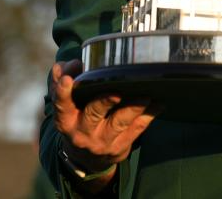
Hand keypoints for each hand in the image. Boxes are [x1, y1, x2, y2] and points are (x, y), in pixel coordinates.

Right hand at [52, 60, 160, 174]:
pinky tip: (158, 104)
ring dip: (133, 108)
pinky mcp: (119, 147)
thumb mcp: (67, 103)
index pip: (62, 104)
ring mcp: (102, 141)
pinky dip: (148, 115)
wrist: (86, 156)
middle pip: (94, 113)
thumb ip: (64, 81)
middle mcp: (82, 132)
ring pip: (119, 123)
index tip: (67, 79)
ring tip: (146, 96)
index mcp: (66, 118)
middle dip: (105, 102)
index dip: (63, 92)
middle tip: (117, 92)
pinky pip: (137, 130)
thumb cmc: (78, 117)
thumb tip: (73, 64)